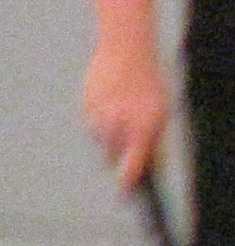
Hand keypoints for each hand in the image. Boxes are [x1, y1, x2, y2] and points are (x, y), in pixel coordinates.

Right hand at [88, 42, 169, 185]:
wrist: (126, 51)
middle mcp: (116, 127)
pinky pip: (92, 121)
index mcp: (139, 130)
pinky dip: (100, 118)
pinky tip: (110, 101)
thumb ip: (152, 140)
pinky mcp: (85, 105)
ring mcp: (98, 116)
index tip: (125, 194)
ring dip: (109, 133)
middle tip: (128, 136)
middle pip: (112, 153)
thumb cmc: (148, 83)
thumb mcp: (160, 114)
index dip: (127, 183)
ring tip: (120, 110)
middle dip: (119, 150)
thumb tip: (145, 162)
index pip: (131, 167)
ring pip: (100, 137)